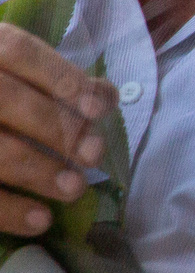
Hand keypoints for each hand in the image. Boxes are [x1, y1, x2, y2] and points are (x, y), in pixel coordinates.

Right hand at [0, 25, 110, 234]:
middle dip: (55, 128)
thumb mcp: (13, 72)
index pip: (18, 51)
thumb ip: (55, 80)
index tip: (98, 108)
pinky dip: (7, 210)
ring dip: (35, 171)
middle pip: (5, 100)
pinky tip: (40, 221)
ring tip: (74, 190)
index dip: (60, 77)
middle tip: (93, 155)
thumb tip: (105, 96)